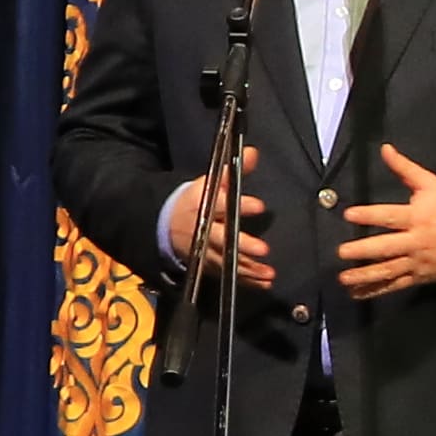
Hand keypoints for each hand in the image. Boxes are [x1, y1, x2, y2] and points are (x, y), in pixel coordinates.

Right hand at [157, 175, 281, 289]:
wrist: (166, 225)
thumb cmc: (196, 200)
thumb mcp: (210, 181)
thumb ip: (233, 171)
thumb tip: (254, 153)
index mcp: (203, 204)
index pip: (222, 204)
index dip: (240, 205)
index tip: (259, 206)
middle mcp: (203, 229)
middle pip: (223, 238)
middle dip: (243, 245)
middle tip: (263, 249)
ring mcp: (205, 251)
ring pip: (227, 261)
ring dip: (248, 269)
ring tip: (269, 273)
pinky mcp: (209, 266)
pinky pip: (228, 275)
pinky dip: (246, 281)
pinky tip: (264, 283)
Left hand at [337, 141, 435, 299]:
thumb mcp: (432, 184)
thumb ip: (405, 169)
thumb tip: (385, 149)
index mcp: (418, 217)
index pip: (390, 216)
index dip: (369, 215)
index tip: (349, 214)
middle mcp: (416, 242)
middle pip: (387, 247)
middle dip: (363, 251)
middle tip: (342, 252)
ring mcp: (417, 262)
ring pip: (388, 270)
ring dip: (365, 275)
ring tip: (343, 278)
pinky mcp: (418, 276)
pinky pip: (395, 285)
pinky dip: (376, 290)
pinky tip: (358, 293)